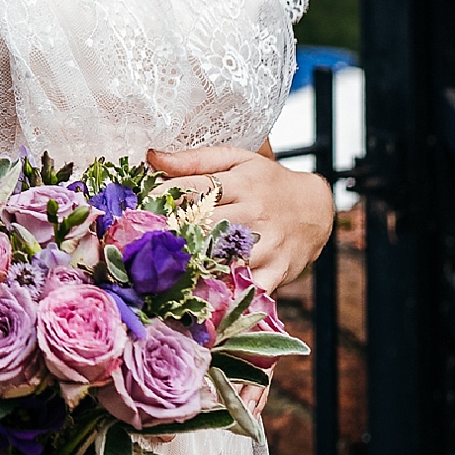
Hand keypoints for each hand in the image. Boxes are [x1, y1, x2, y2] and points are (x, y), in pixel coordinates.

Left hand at [147, 145, 332, 291]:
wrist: (317, 208)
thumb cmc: (267, 182)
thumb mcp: (236, 159)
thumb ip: (194, 159)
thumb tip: (152, 156)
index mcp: (240, 183)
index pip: (194, 188)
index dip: (162, 198)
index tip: (138, 207)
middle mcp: (254, 212)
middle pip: (205, 224)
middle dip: (172, 232)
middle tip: (142, 240)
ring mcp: (268, 243)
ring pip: (226, 256)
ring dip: (195, 263)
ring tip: (163, 269)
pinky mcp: (278, 270)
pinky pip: (250, 287)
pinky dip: (228, 294)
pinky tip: (202, 298)